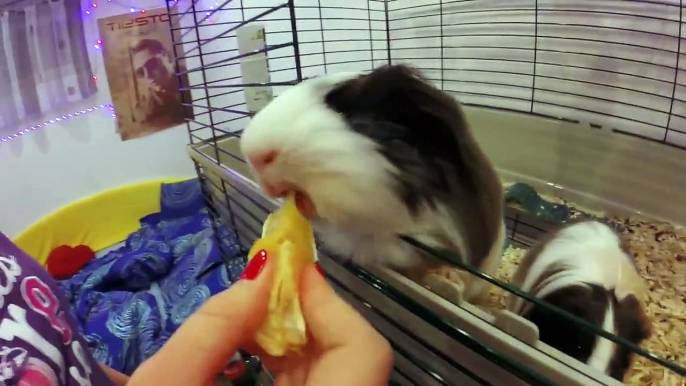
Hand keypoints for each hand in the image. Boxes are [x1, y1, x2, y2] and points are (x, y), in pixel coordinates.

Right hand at [127, 254, 392, 385]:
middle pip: (352, 360)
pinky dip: (291, 364)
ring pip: (337, 374)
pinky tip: (256, 350)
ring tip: (253, 314)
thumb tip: (259, 274)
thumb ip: (212, 328)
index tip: (290, 268)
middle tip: (265, 286)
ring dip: (299, 336)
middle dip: (308, 315)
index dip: (331, 303)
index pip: (364, 354)